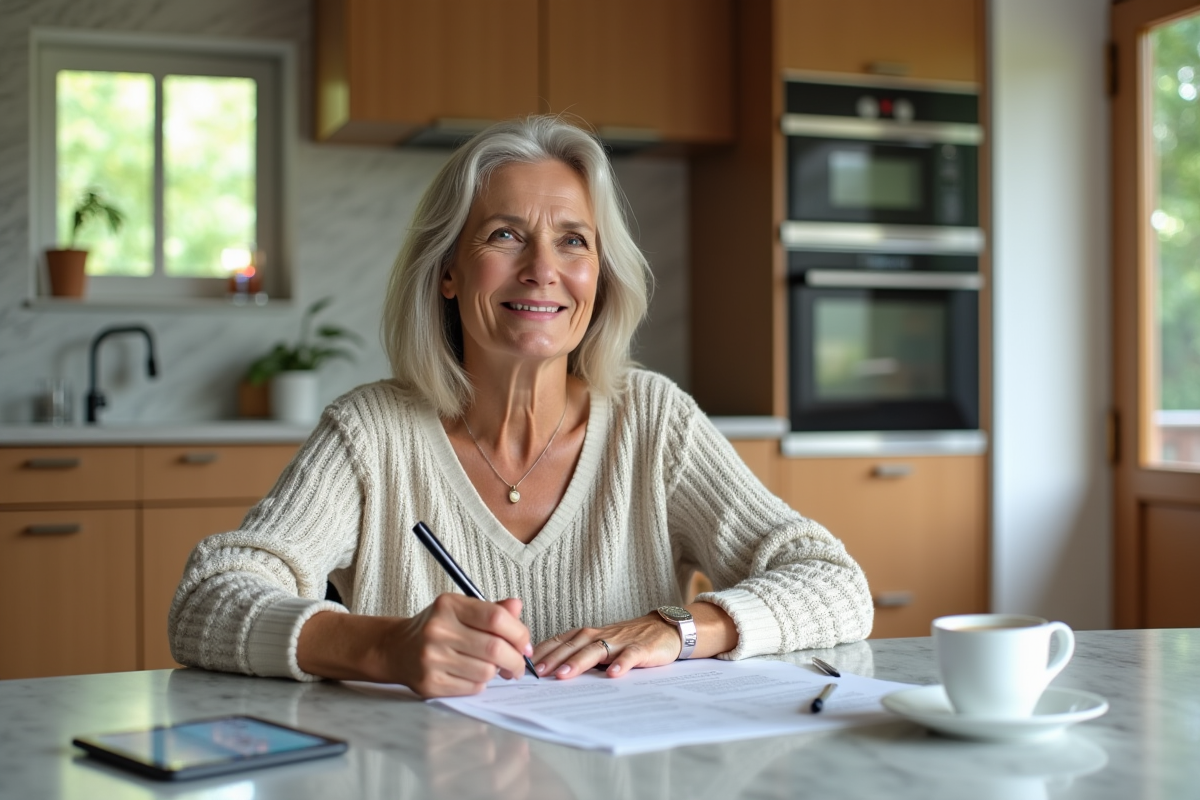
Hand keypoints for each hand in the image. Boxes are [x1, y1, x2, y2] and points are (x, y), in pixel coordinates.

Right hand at [388, 595, 532, 696]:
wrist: (397, 649)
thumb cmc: (436, 628)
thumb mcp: (460, 610)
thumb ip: (491, 609)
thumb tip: (517, 607)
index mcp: (449, 605)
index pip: (496, 617)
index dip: (519, 633)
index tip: (524, 644)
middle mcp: (438, 630)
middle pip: (495, 648)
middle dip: (515, 660)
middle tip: (517, 664)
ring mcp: (432, 658)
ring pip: (486, 671)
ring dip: (495, 672)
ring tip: (490, 667)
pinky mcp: (430, 682)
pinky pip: (472, 688)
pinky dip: (479, 683)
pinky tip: (471, 674)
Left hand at [531, 601, 738, 679]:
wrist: (664, 629)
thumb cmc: (627, 640)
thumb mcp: (600, 645)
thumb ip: (579, 655)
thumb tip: (549, 673)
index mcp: (588, 635)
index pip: (560, 641)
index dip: (542, 652)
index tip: (524, 665)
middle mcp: (601, 635)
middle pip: (573, 645)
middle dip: (553, 658)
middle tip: (537, 673)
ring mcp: (620, 641)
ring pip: (596, 650)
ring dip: (579, 661)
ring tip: (564, 675)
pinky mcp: (641, 648)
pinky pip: (630, 656)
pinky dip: (621, 664)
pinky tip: (613, 675)